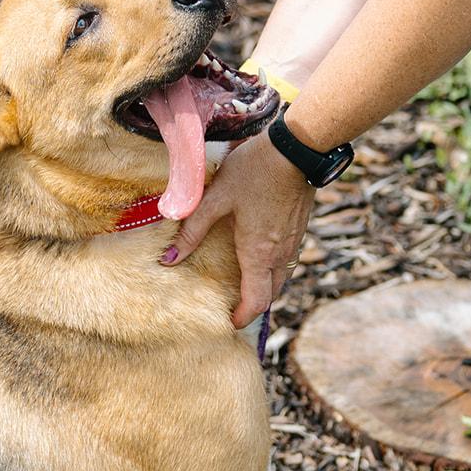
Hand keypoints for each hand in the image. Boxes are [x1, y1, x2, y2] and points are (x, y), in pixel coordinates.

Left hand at [161, 131, 314, 328]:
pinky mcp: (300, 229)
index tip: (229, 322)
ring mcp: (295, 242)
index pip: (256, 301)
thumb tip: (170, 259)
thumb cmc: (255, 170)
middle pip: (270, 295)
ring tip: (244, 284)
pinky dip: (273, 269)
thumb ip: (193, 230)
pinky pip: (287, 261)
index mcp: (259, 253)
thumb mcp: (216, 198)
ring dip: (264, 287)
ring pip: (281, 278)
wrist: (298, 148)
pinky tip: (259, 255)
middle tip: (233, 307)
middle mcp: (280, 254)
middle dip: (253, 305)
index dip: (243, 317)